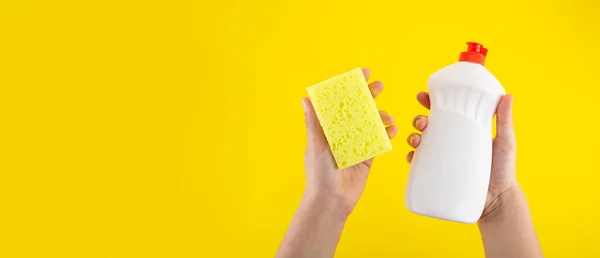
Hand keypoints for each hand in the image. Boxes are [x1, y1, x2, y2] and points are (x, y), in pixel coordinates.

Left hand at [301, 68, 397, 216]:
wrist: (331, 200)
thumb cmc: (318, 173)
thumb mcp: (316, 144)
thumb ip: (314, 121)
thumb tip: (305, 98)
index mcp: (327, 128)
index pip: (339, 102)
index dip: (349, 88)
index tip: (362, 75)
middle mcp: (341, 134)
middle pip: (357, 110)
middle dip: (368, 96)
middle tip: (379, 86)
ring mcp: (354, 145)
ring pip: (369, 124)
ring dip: (379, 116)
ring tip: (387, 116)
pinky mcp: (366, 157)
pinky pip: (377, 142)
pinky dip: (385, 134)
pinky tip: (392, 129)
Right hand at [405, 92, 517, 219]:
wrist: (497, 200)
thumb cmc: (504, 169)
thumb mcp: (505, 141)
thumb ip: (504, 120)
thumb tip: (507, 96)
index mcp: (462, 129)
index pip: (443, 112)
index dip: (430, 102)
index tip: (422, 96)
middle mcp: (449, 142)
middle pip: (427, 125)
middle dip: (418, 119)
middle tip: (421, 122)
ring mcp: (442, 158)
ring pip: (419, 142)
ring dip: (412, 136)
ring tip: (416, 139)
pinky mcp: (437, 174)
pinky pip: (418, 164)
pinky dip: (411, 157)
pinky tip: (412, 156)